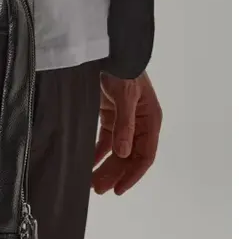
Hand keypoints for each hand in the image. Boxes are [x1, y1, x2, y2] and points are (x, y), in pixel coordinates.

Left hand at [92, 71, 161, 194]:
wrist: (109, 50)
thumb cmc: (124, 70)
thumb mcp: (126, 96)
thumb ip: (125, 124)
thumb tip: (123, 153)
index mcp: (150, 120)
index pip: (145, 155)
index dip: (133, 174)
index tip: (119, 189)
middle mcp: (140, 123)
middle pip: (129, 156)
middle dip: (115, 173)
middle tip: (99, 189)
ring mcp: (125, 119)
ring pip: (117, 150)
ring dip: (106, 165)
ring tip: (92, 182)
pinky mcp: (110, 114)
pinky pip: (105, 138)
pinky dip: (98, 151)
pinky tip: (89, 162)